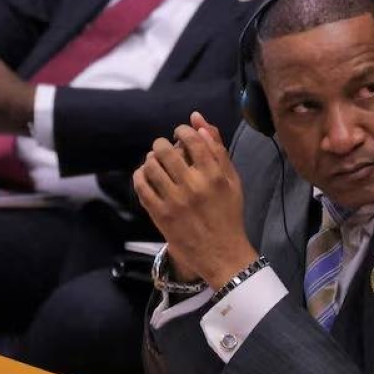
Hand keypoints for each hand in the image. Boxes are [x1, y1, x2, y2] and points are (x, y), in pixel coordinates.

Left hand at [134, 113, 257, 288]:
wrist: (220, 252)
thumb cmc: (228, 213)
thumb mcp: (232, 180)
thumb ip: (217, 149)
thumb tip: (198, 120)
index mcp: (214, 176)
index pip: (192, 139)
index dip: (182, 131)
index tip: (180, 133)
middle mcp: (193, 186)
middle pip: (166, 150)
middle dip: (163, 144)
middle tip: (165, 149)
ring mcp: (174, 201)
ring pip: (151, 166)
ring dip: (151, 159)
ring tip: (157, 163)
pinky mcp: (159, 214)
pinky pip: (141, 186)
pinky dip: (141, 176)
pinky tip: (147, 177)